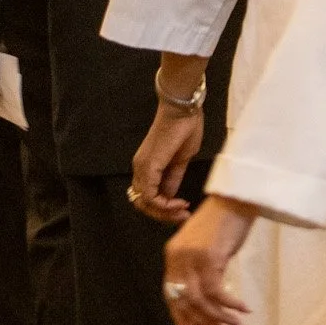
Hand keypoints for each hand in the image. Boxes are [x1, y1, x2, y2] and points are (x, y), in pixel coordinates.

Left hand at [130, 101, 205, 222]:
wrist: (182, 109)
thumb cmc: (185, 129)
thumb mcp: (181, 160)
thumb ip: (173, 178)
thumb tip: (171, 196)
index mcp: (147, 167)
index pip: (149, 198)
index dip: (166, 209)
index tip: (185, 208)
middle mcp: (140, 169)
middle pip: (143, 205)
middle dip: (164, 215)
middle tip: (182, 216)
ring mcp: (142, 167)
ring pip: (144, 203)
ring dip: (164, 213)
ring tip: (182, 211)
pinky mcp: (148, 166)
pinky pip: (150, 196)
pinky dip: (165, 205)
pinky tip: (180, 203)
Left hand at [162, 195, 254, 324]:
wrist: (236, 197)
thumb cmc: (224, 222)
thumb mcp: (205, 249)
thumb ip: (201, 273)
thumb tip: (210, 305)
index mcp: (172, 256)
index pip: (171, 296)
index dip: (181, 322)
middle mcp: (177, 258)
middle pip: (184, 303)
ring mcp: (191, 258)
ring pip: (201, 301)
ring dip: (221, 320)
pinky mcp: (209, 257)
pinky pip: (217, 292)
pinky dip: (230, 306)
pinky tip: (243, 310)